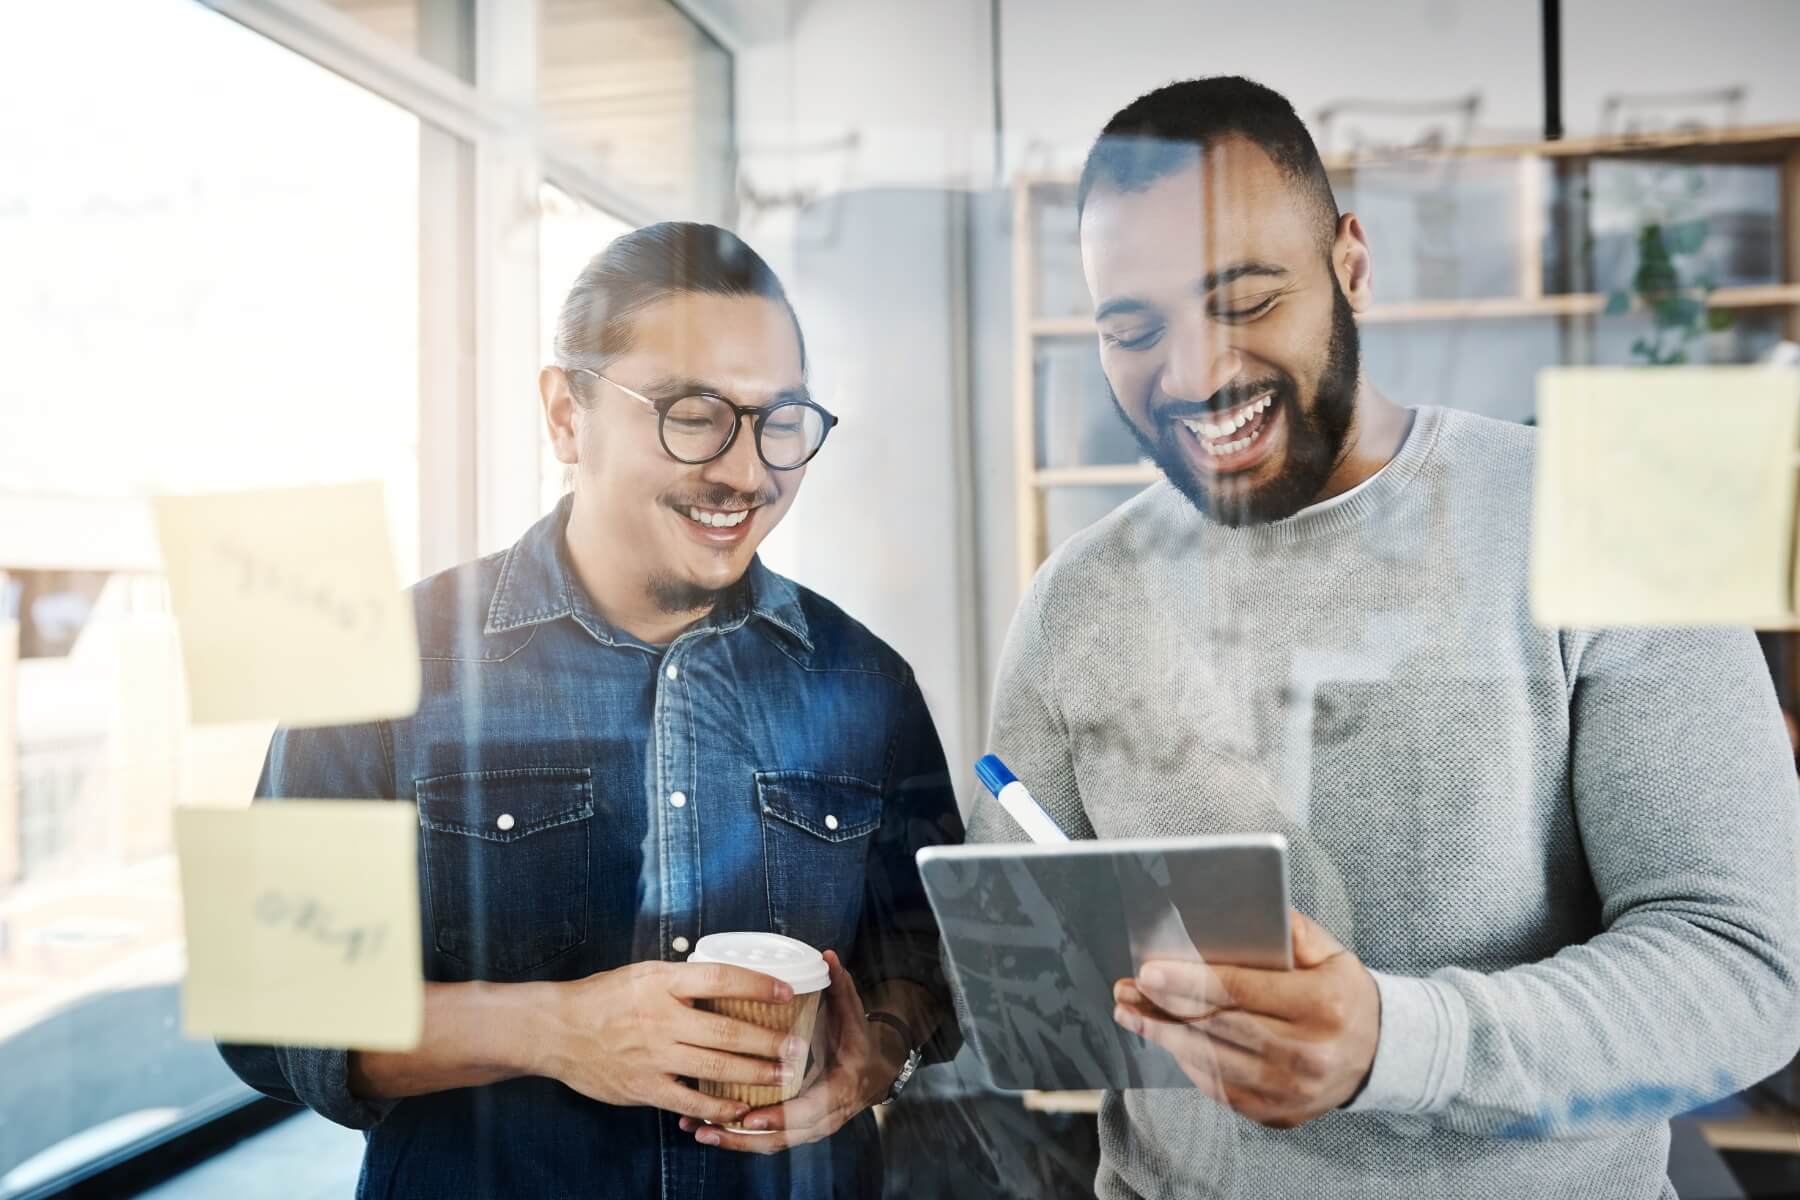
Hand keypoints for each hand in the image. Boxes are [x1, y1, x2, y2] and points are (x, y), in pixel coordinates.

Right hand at [537, 961, 810, 1126]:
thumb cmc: (603, 998)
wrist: (557, 1029)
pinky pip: (689, 1100)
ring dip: (754, 1073)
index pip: (720, 978)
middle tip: (797, 1046)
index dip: (757, 984)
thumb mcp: (643, 973)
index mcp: (662, 982)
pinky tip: (740, 1107)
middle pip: (727, 1029)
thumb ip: (683, 980)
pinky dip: (718, 1105)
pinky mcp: (644, 1086)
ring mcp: (653, 1055)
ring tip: (781, 1075)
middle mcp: (661, 1018)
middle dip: (768, 1040)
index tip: (786, 991)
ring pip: (715, 1066)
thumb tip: (727, 981)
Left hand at [679, 950, 905, 1152]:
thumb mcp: (853, 1013)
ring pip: (771, 1144)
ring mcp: (810, 1128)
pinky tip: (706, 1130)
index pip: (809, 1111)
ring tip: (700, 1132)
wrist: (873, 1071)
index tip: (749, 1115)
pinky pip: (766, 1140)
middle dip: (744, 1137)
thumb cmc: (857, 1039)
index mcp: (840, 1088)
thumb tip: (827, 955)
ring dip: (734, 1141)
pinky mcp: (795, 1129)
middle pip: (783, 1138)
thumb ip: (840, 986)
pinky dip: (737, 1138)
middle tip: (709, 1127)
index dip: (779, 1116)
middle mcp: (825, 1116)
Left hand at [1112, 908, 1378, 1128]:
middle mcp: (1307, 1055)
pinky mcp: (1277, 1113)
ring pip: (1211, 1062)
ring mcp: (1291, 1091)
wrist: (1379, 1053)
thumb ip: (1284, 931)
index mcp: (1320, 1006)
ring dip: (1164, 1036)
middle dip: (1164, 1008)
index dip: (1188, 981)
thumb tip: (1229, 916)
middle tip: (1127, 989)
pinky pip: (1219, 1088)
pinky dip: (1187, 1062)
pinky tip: (1166, 1039)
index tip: (1148, 972)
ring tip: (1131, 1013)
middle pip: (1218, 1028)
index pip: (1240, 991)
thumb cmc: (1342, 992)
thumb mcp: (1327, 951)